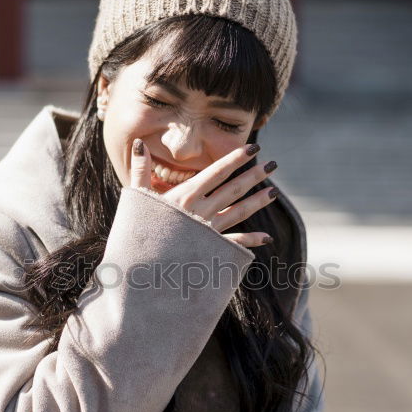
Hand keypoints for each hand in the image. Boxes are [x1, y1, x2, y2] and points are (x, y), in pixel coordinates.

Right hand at [130, 138, 277, 247]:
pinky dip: (251, 241)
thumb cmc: (136, 231)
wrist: (142, 267)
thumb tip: (138, 143)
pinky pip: (234, 244)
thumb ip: (140, 170)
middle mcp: (200, 211)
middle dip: (254, 176)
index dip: (235, 159)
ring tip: (275, 192)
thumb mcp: (136, 198)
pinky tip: (267, 238)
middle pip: (233, 189)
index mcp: (184, 196)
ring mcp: (208, 232)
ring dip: (257, 202)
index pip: (216, 172)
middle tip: (273, 164)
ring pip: (238, 212)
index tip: (253, 148)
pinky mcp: (209, 250)